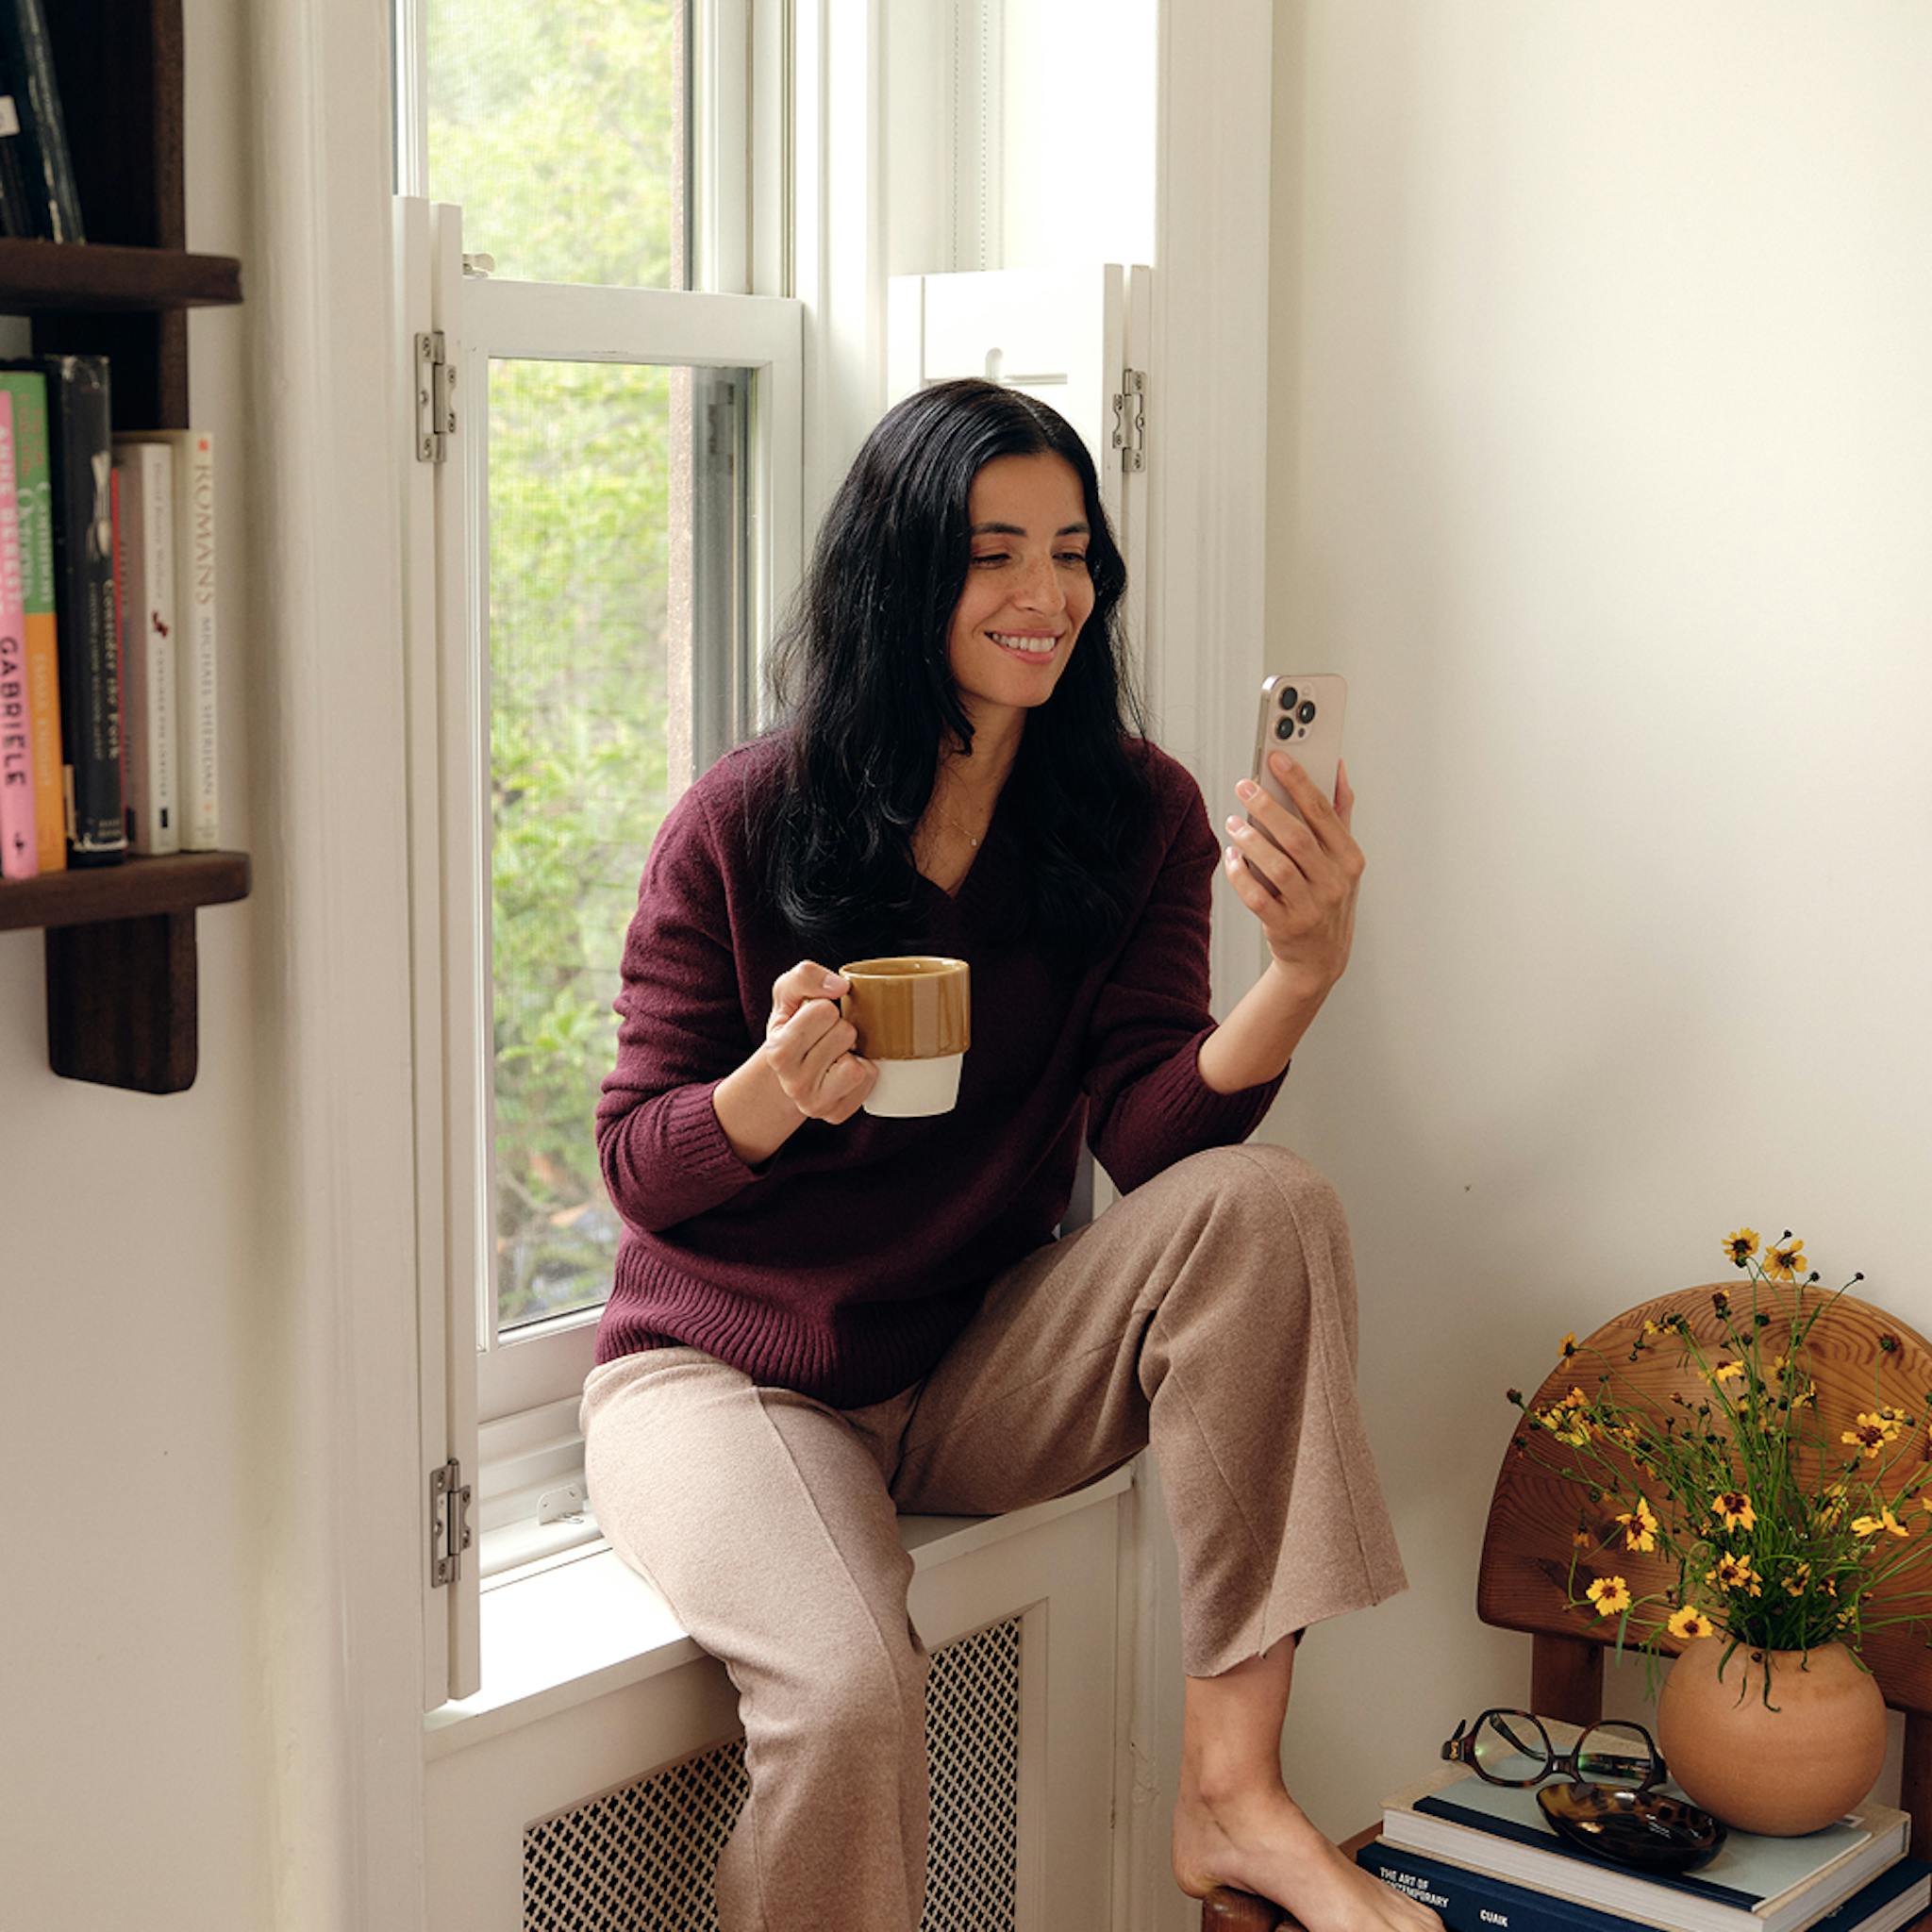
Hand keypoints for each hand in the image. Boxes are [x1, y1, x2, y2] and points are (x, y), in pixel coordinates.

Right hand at [762, 960, 877, 1124]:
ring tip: (836, 1053)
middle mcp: (793, 1084)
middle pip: (844, 1033)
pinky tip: (845, 1069)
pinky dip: (864, 1069)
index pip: (824, 1010)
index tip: (814, 1019)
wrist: (791, 1068)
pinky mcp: (837, 1114)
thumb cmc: (794, 1023)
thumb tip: (840, 987)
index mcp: (777, 1051)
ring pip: (856, 1065)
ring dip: (853, 1052)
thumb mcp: (788, 992)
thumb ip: (806, 974)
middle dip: (840, 1027)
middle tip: (826, 1037)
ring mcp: (815, 1105)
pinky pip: (868, 1081)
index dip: (825, 1007)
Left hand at [1222, 754, 1364, 1001]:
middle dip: (1267, 806)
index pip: (1323, 812)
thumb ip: (1340, 813)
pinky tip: (1231, 858)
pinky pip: (1257, 897)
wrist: (1320, 958)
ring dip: (1250, 840)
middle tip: (1245, 786)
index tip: (1276, 758)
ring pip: (1276, 866)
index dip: (1299, 782)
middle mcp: (1334, 882)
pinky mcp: (1286, 926)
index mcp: (1349, 859)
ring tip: (1233, 822)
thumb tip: (1337, 768)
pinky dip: (1240, 875)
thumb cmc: (1329, 899)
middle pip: (1297, 836)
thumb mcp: (1343, 859)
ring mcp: (1311, 907)